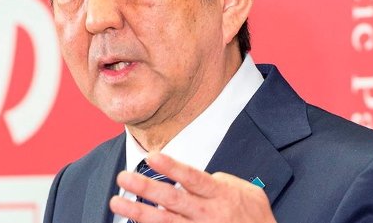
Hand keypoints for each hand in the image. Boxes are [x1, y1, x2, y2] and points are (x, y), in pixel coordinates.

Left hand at [109, 152, 276, 222]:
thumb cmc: (255, 219)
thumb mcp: (249, 193)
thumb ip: (225, 181)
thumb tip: (205, 175)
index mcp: (221, 195)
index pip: (192, 178)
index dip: (172, 167)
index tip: (151, 156)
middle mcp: (208, 214)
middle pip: (172, 200)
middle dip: (145, 188)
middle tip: (123, 178)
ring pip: (165, 222)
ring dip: (139, 212)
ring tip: (117, 202)